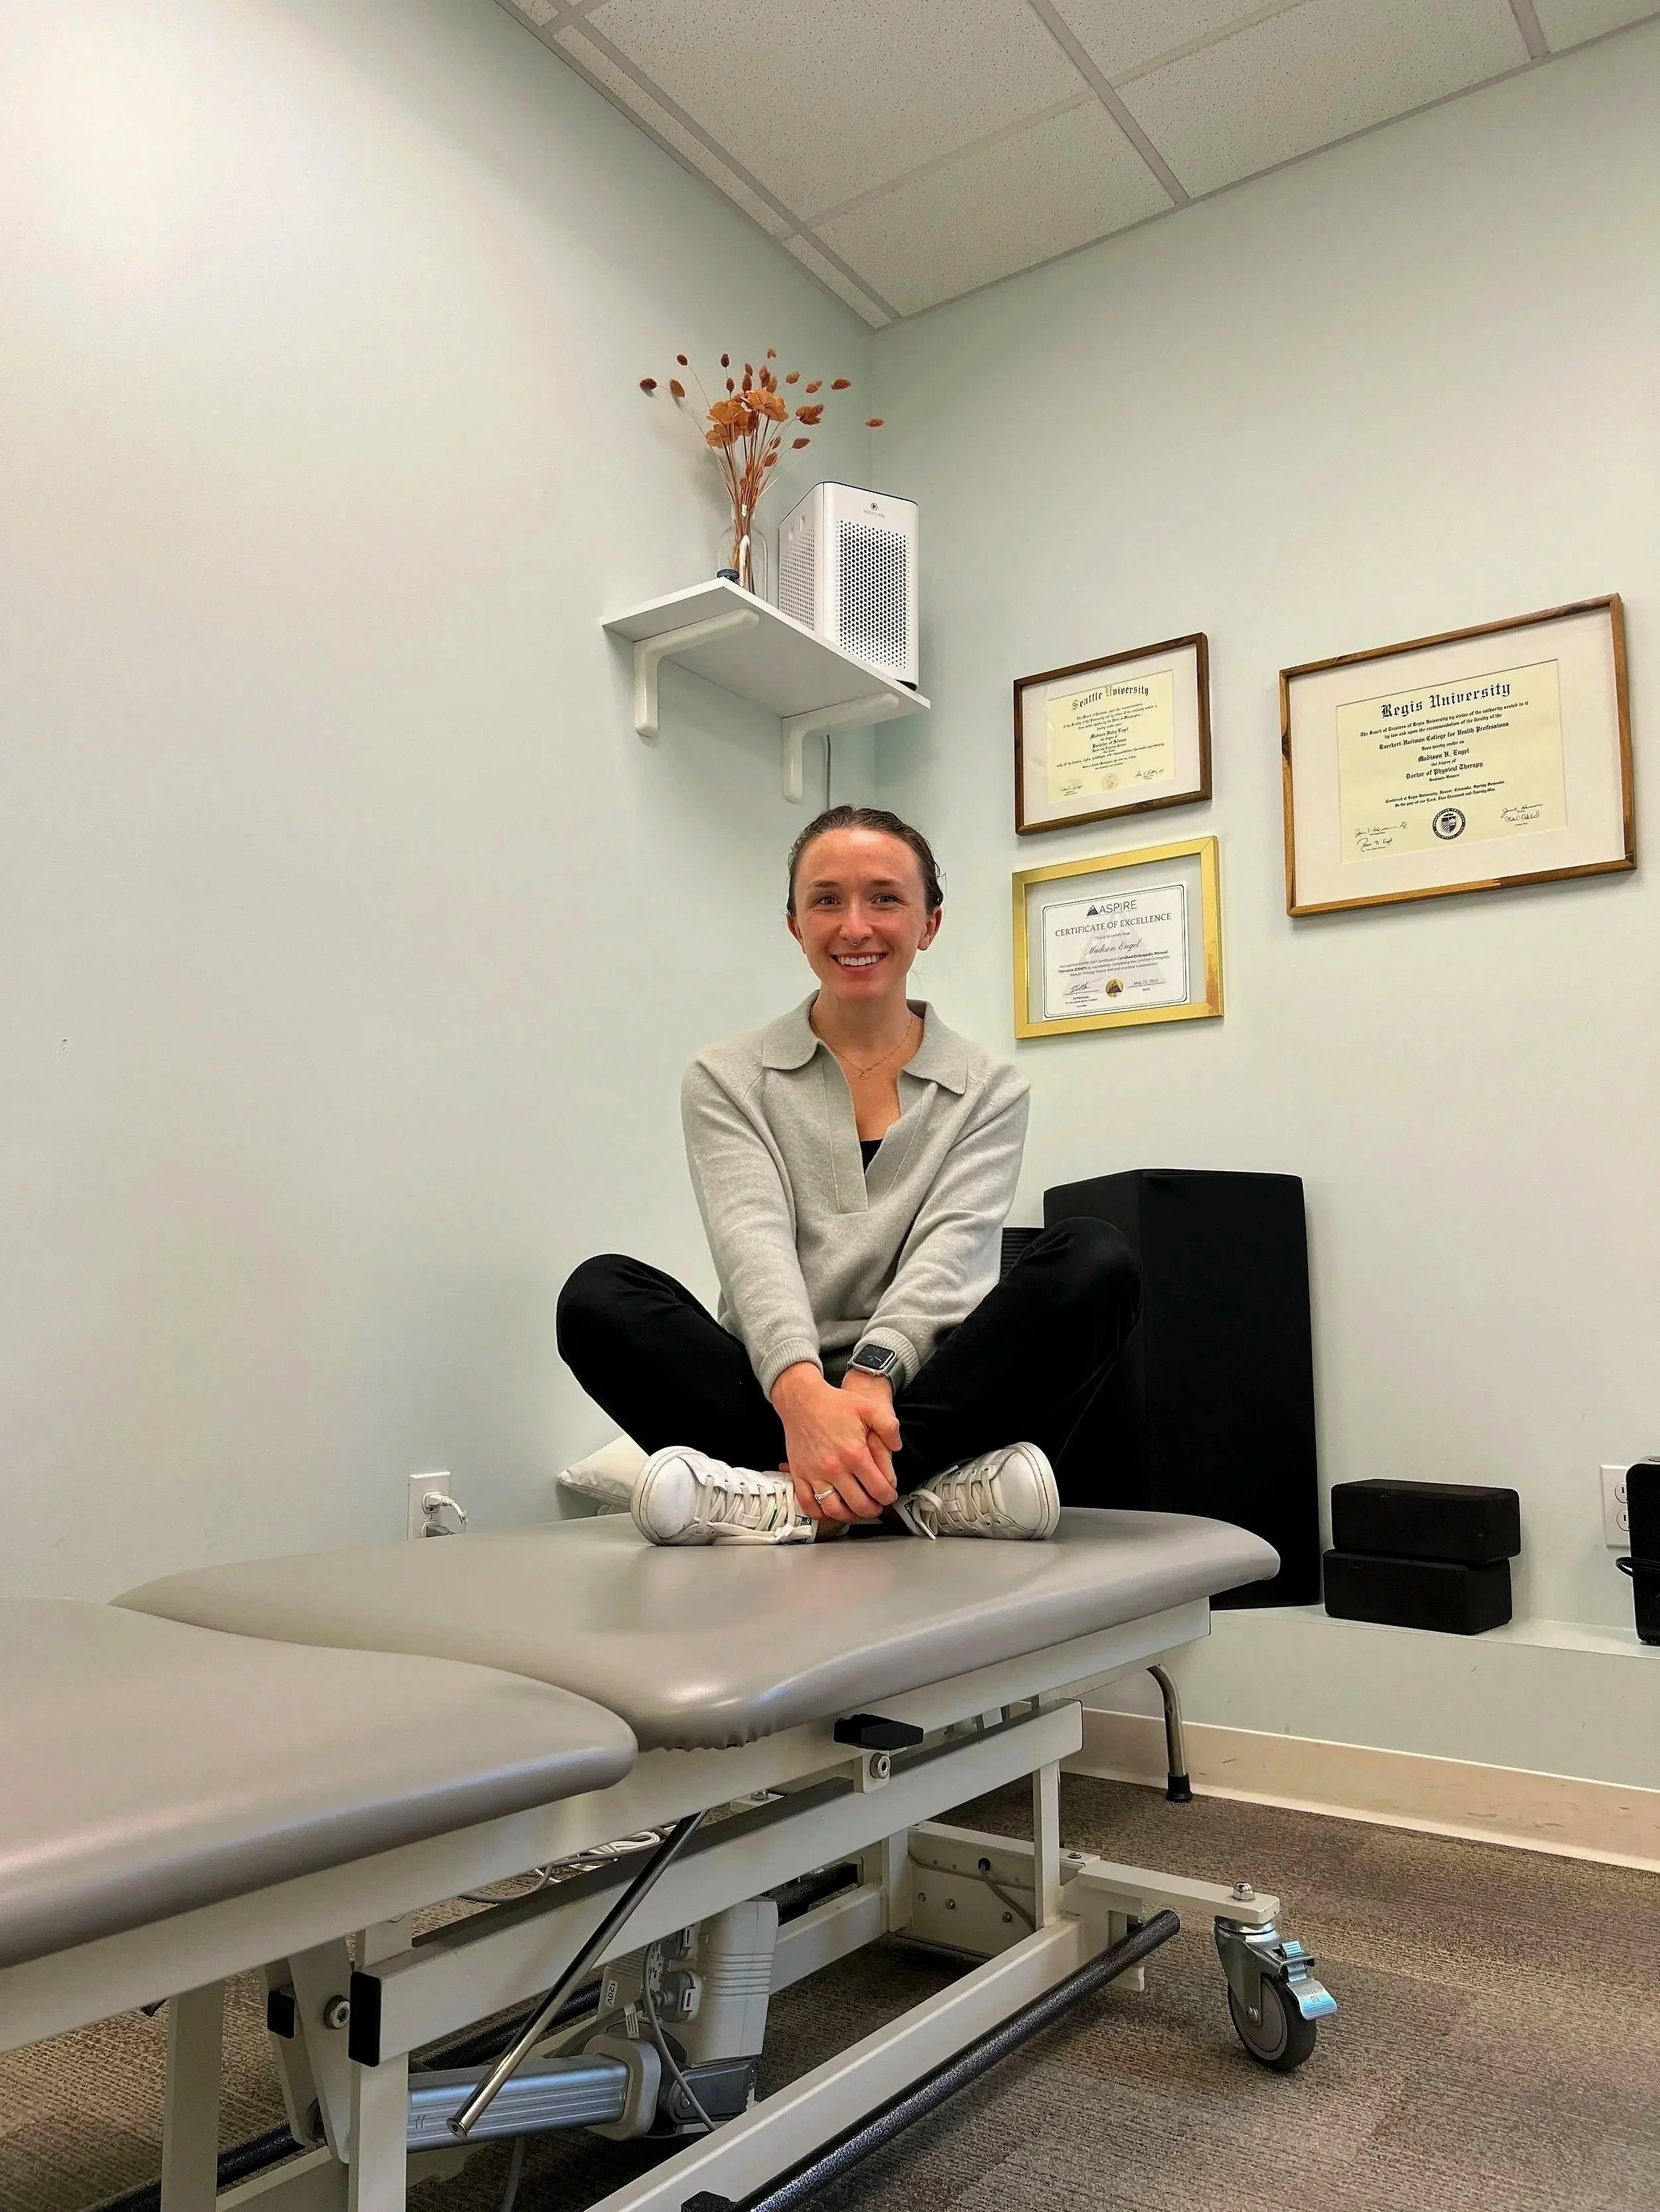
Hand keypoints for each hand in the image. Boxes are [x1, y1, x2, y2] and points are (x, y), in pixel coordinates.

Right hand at [771, 1362, 897, 1523]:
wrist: (801, 1399)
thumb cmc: (835, 1403)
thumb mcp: (869, 1407)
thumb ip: (889, 1427)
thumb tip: (897, 1448)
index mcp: (855, 1454)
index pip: (879, 1489)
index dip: (889, 1497)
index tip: (890, 1495)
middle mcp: (835, 1469)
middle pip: (859, 1505)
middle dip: (873, 1510)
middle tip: (877, 1506)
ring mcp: (815, 1474)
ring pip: (834, 1510)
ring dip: (849, 1516)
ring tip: (857, 1512)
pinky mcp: (799, 1474)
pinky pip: (808, 1504)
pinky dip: (819, 1513)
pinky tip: (830, 1509)